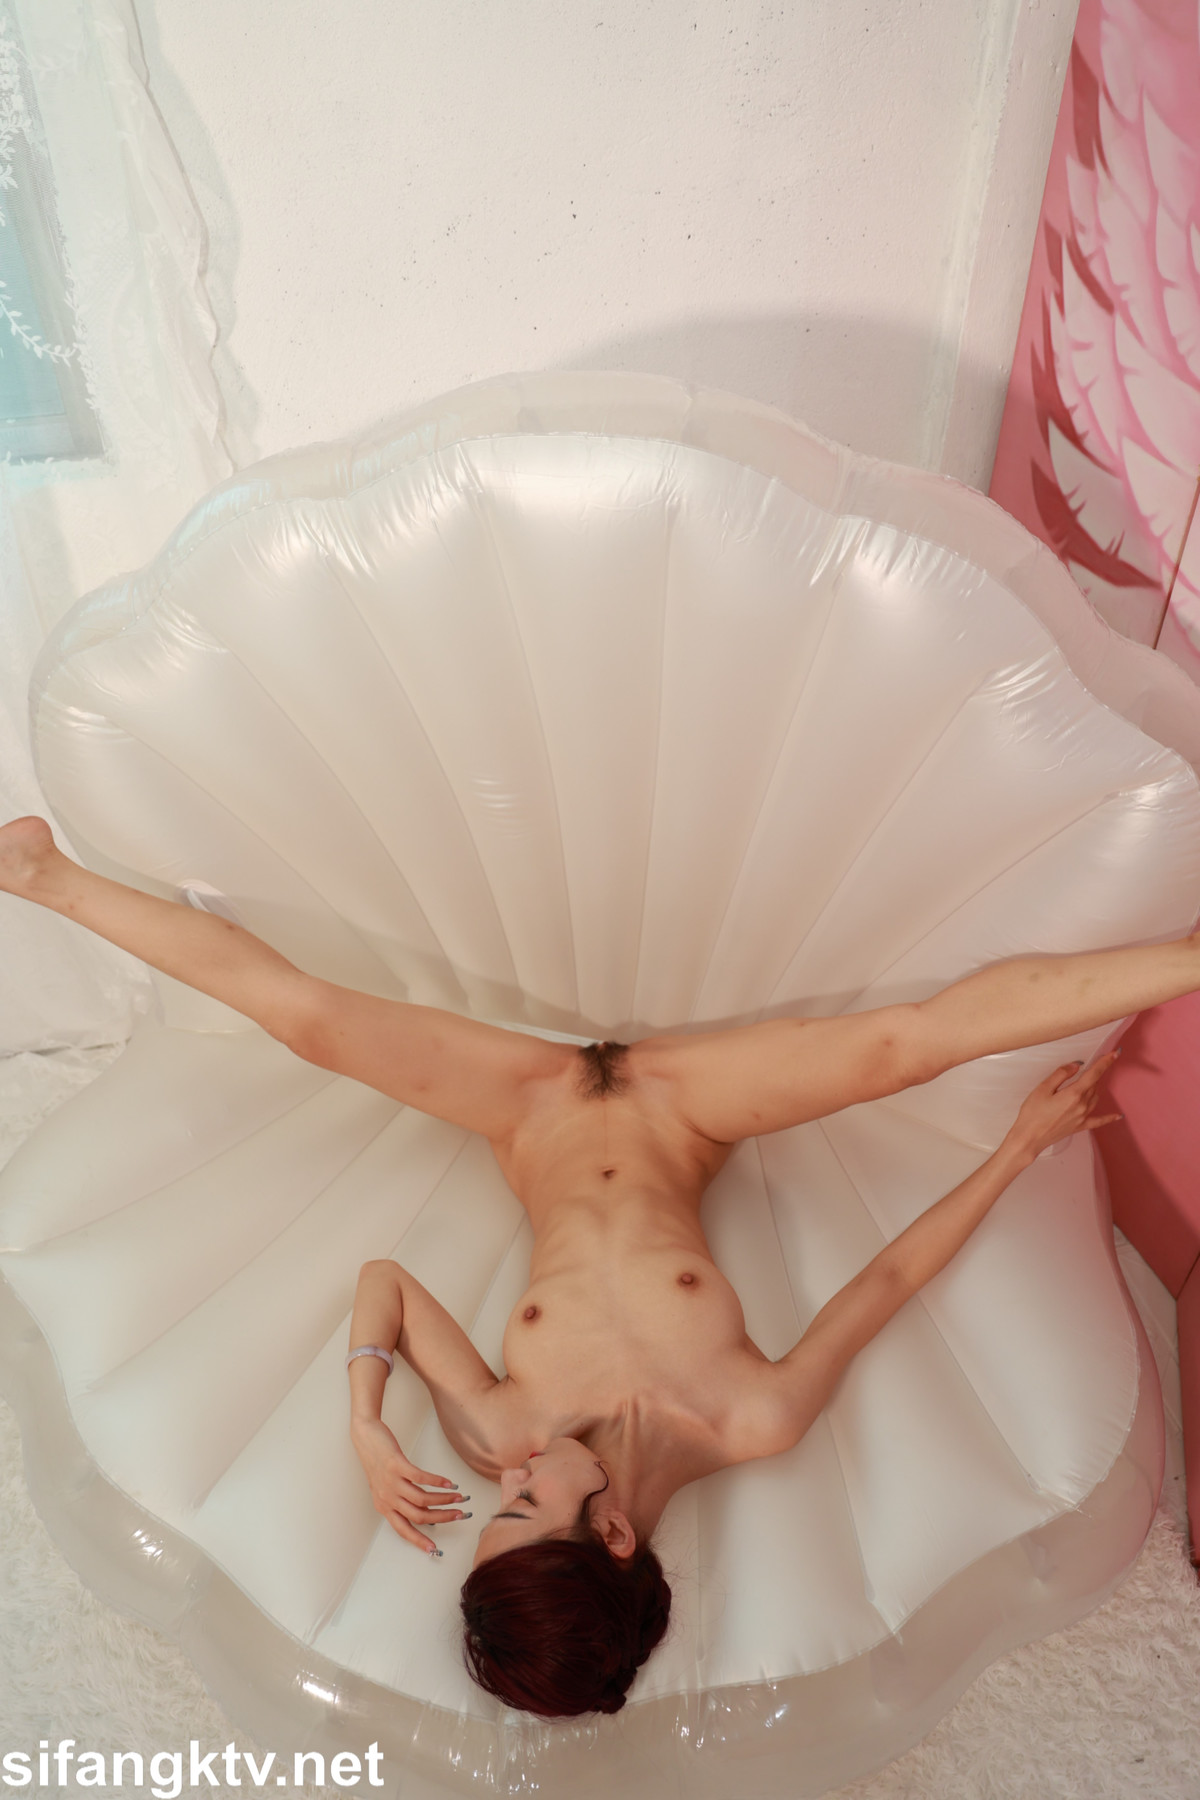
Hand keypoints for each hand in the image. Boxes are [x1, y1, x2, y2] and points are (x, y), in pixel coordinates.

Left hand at [350, 1416, 468, 1555]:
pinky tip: (449, 1483)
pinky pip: (421, 1478)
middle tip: (460, 1515)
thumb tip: (424, 1512)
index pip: (403, 1530)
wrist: (365, 1436)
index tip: (435, 1549)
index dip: (419, 1540)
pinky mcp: (396, 1465)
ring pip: (422, 1499)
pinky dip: (438, 1482)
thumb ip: (400, 1500)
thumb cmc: (377, 1461)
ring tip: (459, 1497)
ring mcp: (391, 1482)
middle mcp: (387, 1498)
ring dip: (444, 1500)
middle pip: (419, 1516)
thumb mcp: (385, 1486)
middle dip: (443, 1518)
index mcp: (384, 1506)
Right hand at [1006, 1053, 1121, 1161]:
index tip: (1115, 1054)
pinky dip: (1109, 1117)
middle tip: (1094, 1063)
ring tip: (1089, 1080)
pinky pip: (1099, 1121)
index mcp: (1073, 1094)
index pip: (1094, 1074)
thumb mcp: (1042, 1089)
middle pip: (1094, 1085)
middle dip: (1095, 1073)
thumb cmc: (1032, 1113)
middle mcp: (1082, 1105)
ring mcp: (1083, 1117)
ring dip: (1094, 1087)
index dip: (1105, 1062)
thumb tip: (1076, 1065)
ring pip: (1095, 1097)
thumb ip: (1061, 1074)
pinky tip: (1118, 1116)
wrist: (1029, 1138)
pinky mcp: (1080, 1126)